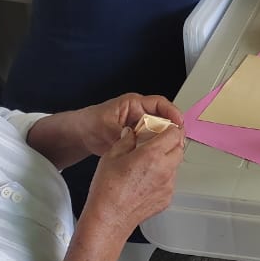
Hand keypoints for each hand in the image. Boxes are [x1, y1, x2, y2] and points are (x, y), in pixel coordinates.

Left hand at [68, 94, 184, 156]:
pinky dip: (155, 149)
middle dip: (172, 129)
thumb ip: (121, 134)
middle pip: (164, 119)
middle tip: (178, 140)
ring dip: (164, 140)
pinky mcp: (138, 139)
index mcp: (134, 104)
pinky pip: (151, 143)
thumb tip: (133, 141)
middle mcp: (140, 115)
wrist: (81, 135)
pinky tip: (157, 156)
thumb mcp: (105, 126)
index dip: (172, 112)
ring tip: (170, 150)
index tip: (178, 122)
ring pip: (159, 132)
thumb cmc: (90, 123)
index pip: (159, 104)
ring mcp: (140, 127)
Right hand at [83, 120, 186, 236]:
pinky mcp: (167, 198)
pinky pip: (170, 182)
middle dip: (171, 143)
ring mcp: (168, 186)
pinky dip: (163, 178)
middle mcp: (164, 169)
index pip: (174, 133)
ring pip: (176, 166)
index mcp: (152, 154)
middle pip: (179, 148)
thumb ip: (126, 140)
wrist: (109, 218)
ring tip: (148, 164)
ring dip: (168, 161)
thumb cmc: (107, 190)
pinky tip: (146, 181)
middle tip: (157, 143)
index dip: (170, 128)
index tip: (163, 128)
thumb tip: (131, 133)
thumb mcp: (111, 156)